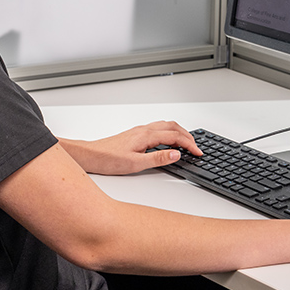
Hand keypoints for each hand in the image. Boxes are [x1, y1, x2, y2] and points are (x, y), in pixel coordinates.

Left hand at [59, 121, 202, 175]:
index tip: (198, 152)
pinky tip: (168, 142)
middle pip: (173, 126)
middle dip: (188, 135)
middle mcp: (143, 130)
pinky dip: (169, 133)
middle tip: (196, 147)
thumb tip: (176, 154)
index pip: (174, 136)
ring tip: (187, 143)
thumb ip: (157, 159)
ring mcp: (139, 131)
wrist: (91, 155)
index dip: (189, 144)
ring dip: (179, 132)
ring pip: (165, 125)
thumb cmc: (108, 159)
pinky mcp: (135, 135)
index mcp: (146, 135)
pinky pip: (158, 129)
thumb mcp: (135, 164)